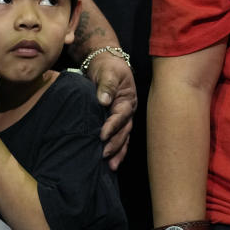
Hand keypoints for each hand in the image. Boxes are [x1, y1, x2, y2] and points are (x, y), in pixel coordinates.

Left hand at [84, 53, 136, 169]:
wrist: (105, 63)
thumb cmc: (107, 67)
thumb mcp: (108, 71)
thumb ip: (106, 85)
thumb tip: (104, 100)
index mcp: (127, 100)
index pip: (121, 115)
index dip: (112, 126)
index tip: (102, 135)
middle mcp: (128, 111)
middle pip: (124, 131)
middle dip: (116, 144)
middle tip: (104, 155)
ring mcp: (123, 117)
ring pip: (123, 137)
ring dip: (118, 152)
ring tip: (111, 166)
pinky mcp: (116, 121)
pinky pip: (119, 137)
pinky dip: (117, 149)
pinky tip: (111, 162)